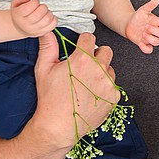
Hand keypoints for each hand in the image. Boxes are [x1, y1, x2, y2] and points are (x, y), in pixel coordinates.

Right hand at [10, 0, 56, 36]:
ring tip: (44, 12)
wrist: (20, 27)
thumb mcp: (15, 3)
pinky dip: (53, 18)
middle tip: (40, 6)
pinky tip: (47, 16)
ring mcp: (34, 30)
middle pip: (39, 14)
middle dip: (43, 7)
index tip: (35, 2)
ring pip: (47, 19)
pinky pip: (53, 25)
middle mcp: (26, 25)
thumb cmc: (20, 13)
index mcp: (18, 16)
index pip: (28, 8)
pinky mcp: (42, 32)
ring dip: (48, 12)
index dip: (34, 2)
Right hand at [30, 31, 117, 147]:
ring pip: (110, 68)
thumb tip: (47, 31)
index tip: (80, 47)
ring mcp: (108, 84)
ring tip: (86, 83)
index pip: (89, 38)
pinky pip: (113, 86)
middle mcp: (99, 69)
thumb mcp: (44, 70)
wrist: (58, 127)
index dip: (83, 42)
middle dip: (96, 55)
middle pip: (105, 51)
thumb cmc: (49, 99)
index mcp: (82, 59)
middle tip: (84, 66)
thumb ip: (48, 47)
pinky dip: (105, 88)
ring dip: (101, 72)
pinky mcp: (114, 97)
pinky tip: (91, 94)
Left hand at [125, 0, 158, 53]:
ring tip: (143, 34)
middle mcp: (155, 31)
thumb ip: (150, 6)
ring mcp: (150, 38)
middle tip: (146, 27)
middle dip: (155, 31)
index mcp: (156, 22)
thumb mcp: (143, 10)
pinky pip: (149, 50)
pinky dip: (146, 48)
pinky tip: (141, 43)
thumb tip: (156, 0)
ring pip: (157, 42)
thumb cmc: (138, 17)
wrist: (128, 24)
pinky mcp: (144, 44)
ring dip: (151, 39)